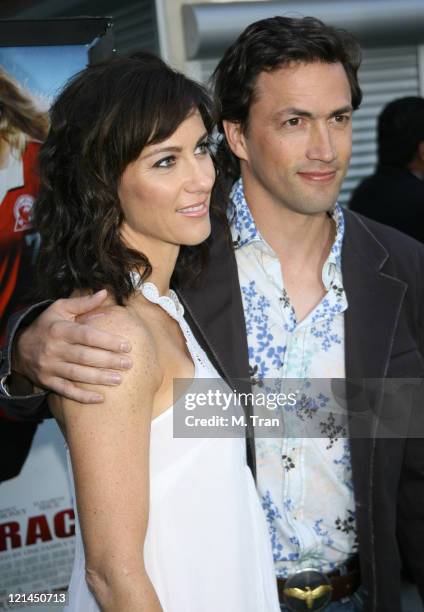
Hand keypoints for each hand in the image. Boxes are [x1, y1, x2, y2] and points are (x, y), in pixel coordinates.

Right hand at [12, 291, 132, 402]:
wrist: (19, 348)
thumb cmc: (47, 325)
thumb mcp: (60, 309)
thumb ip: (83, 303)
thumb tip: (105, 292)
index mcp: (59, 330)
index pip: (87, 336)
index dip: (108, 341)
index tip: (127, 346)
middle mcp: (54, 349)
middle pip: (85, 356)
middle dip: (108, 361)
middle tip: (129, 364)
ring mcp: (50, 367)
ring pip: (77, 375)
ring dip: (99, 378)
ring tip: (119, 379)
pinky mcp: (48, 382)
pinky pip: (66, 391)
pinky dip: (83, 396)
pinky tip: (100, 399)